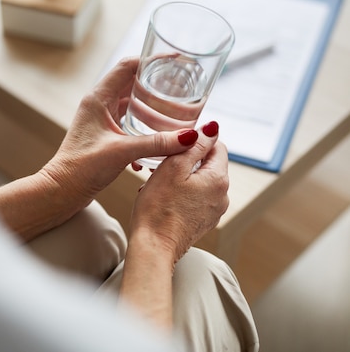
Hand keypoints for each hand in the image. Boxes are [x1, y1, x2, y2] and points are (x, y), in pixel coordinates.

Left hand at [39, 57, 199, 211]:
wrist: (62, 190)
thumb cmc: (81, 168)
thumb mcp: (123, 152)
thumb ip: (157, 143)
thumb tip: (190, 137)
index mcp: (99, 98)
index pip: (128, 66)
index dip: (152, 60)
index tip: (176, 60)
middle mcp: (99, 105)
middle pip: (133, 83)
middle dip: (157, 85)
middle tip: (182, 86)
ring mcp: (101, 120)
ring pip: (132, 105)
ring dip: (152, 109)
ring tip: (176, 112)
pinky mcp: (105, 135)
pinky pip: (129, 124)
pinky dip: (144, 130)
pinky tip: (158, 145)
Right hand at [128, 121, 228, 263]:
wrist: (153, 246)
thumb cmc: (158, 208)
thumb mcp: (173, 167)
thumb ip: (195, 145)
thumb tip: (212, 128)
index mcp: (218, 179)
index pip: (217, 146)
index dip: (195, 141)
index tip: (175, 146)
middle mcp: (222, 195)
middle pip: (208, 164)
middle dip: (186, 160)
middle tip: (162, 165)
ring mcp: (214, 211)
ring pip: (200, 181)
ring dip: (182, 177)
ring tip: (160, 183)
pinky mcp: (203, 221)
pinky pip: (196, 197)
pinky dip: (182, 192)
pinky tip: (164, 198)